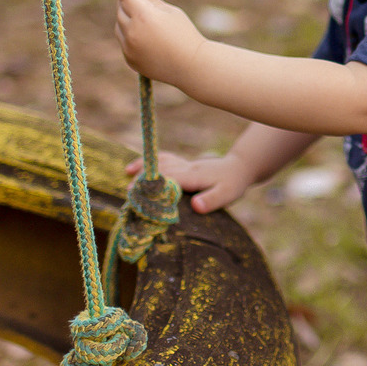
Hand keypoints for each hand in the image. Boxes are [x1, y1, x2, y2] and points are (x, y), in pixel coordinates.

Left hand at [115, 0, 203, 86]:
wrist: (192, 67)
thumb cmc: (186, 35)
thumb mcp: (171, 12)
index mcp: (144, 16)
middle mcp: (132, 32)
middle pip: (121, 9)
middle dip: (127, 1)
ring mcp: (129, 48)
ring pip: (119, 26)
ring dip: (126, 18)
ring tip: (144, 19)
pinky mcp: (130, 60)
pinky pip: (124, 42)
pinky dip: (129, 36)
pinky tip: (146, 37)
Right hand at [126, 148, 254, 213]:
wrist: (239, 167)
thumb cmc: (232, 184)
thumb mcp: (227, 195)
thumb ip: (212, 200)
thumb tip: (196, 205)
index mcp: (194, 176)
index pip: (170, 179)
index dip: (154, 186)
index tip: (138, 195)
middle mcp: (186, 167)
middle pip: (160, 170)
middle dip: (143, 180)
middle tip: (128, 194)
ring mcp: (184, 164)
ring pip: (160, 162)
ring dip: (143, 168)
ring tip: (127, 175)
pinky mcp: (182, 164)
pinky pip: (162, 160)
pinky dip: (147, 162)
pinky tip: (134, 168)